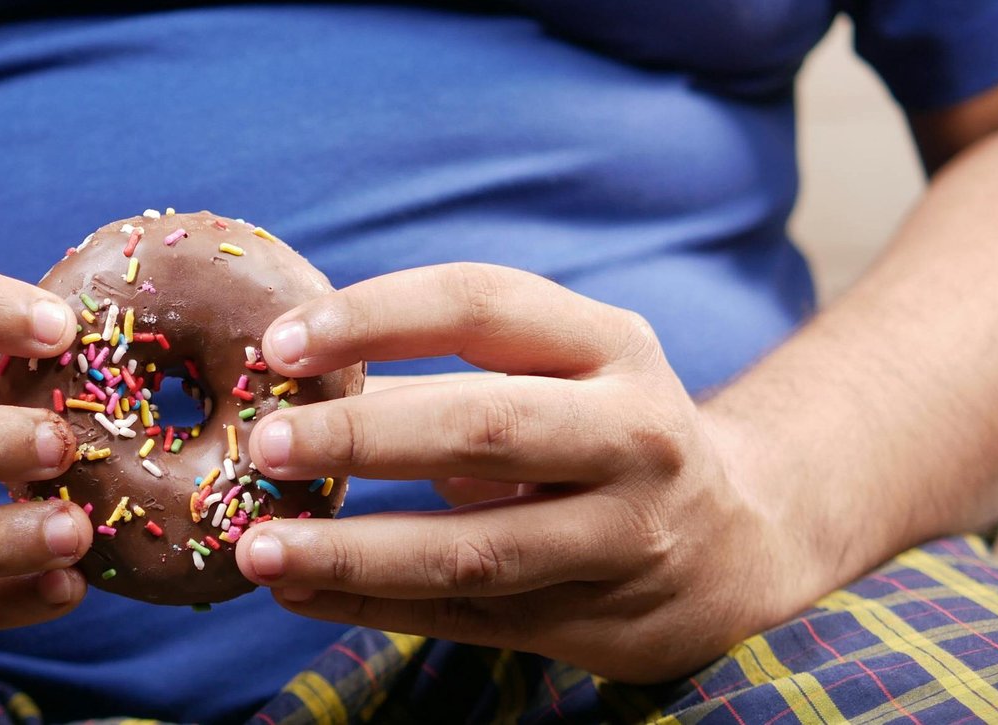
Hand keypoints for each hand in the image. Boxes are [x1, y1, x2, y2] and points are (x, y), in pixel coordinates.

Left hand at [236, 263, 824, 682]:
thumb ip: (445, 372)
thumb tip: (287, 379)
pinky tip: (298, 592)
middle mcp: (634, 435)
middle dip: (361, 437)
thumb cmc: (602, 432)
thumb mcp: (560, 374)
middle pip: (484, 427)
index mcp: (611, 345)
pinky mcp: (597, 621)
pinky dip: (370, 606)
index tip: (279, 343)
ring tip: (259, 548)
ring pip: (475, 548)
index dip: (375, 318)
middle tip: (265, 446)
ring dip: (353, 551)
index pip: (481, 305)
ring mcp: (623, 537)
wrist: (739, 541)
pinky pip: (465, 616)